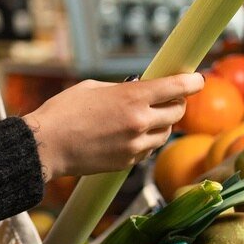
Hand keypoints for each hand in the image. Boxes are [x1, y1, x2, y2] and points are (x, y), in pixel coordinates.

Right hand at [23, 74, 205, 180]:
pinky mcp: (128, 162)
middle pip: (178, 112)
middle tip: (167, 98)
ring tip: (143, 118)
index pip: (178, 87)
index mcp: (133, 97)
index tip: (198, 80)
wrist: (46, 146)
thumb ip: (122, 89)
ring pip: (165, 133)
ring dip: (161, 124)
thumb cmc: (63, 112)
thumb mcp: (93, 88)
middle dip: (176, 103)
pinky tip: (128, 135)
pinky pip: (148, 150)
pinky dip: (145, 141)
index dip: (193, 82)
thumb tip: (139, 89)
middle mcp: (140, 122)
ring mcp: (136, 145)